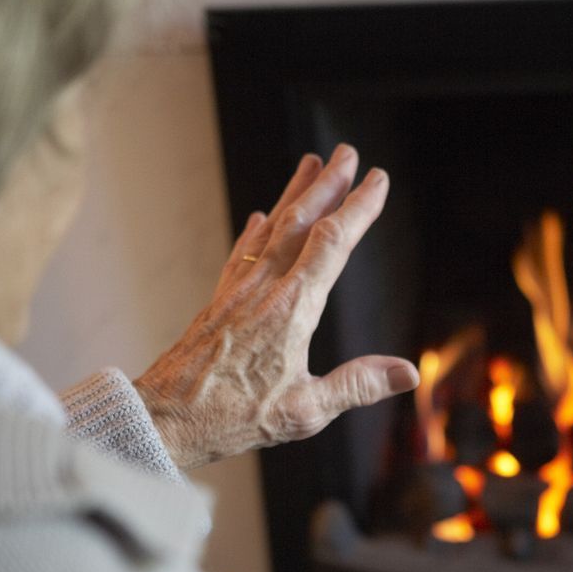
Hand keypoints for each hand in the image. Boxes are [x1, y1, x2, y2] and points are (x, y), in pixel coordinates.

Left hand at [133, 144, 418, 470]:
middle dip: (328, 185)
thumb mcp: (305, 411)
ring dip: (294, 194)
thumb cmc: (233, 417)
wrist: (163, 417)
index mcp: (292, 309)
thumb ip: (358, 385)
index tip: (377, 180)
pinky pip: (242, 254)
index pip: (333, 244)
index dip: (358, 208)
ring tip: (310, 164)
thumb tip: (409, 372)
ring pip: (270, 229)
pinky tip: (258, 218)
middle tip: (347, 153)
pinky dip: (256, 230)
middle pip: (300, 222)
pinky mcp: (219, 303)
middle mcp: (264, 289)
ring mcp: (238, 292)